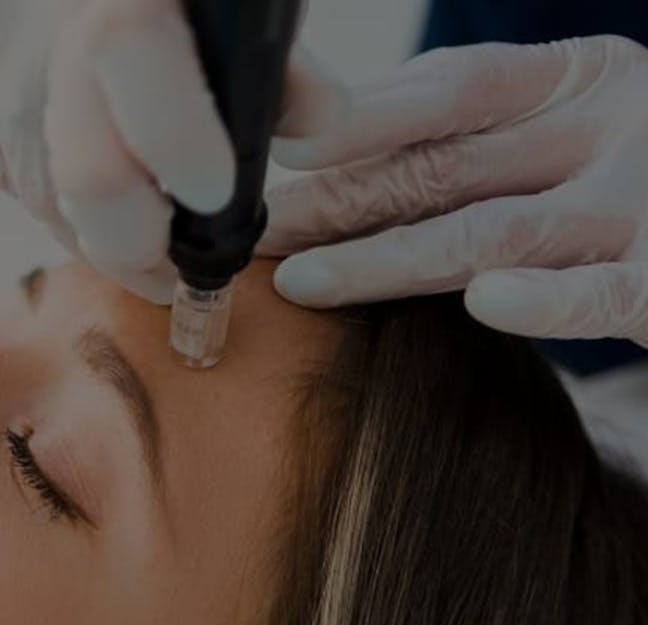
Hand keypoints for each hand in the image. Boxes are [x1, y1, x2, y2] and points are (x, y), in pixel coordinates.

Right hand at [0, 0, 347, 304]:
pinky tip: (87, 170)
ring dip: (102, 227)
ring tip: (137, 213)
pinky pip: (6, 175)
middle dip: (139, 243)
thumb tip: (316, 126)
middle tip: (171, 264)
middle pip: (81, 167)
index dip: (175, 139)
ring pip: (44, 195)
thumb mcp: (233, 7)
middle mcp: (22, 0)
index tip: (214, 199)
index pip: (128, 48)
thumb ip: (276, 65)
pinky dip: (54, 196)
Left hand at [257, 35, 647, 347]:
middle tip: (253, 231)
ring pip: (493, 232)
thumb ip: (486, 138)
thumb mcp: (575, 130)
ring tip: (303, 284)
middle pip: (448, 165)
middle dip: (341, 201)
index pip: (452, 92)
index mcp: (585, 81)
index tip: (275, 151)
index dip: (360, 119)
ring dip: (392, 260)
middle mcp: (612, 130)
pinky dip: (543, 302)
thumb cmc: (642, 185)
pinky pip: (599, 297)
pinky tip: (482, 305)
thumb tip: (342, 158)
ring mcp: (644, 207)